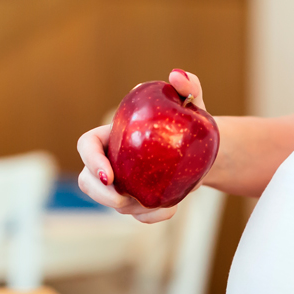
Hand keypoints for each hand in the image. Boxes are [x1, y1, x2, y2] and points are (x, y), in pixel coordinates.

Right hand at [77, 69, 206, 223]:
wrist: (206, 151)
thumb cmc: (191, 121)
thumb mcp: (193, 102)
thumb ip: (188, 85)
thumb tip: (177, 76)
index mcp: (113, 135)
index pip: (87, 146)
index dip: (90, 161)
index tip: (108, 174)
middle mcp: (112, 161)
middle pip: (87, 181)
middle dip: (99, 195)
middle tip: (121, 199)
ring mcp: (124, 184)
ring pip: (112, 203)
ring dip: (131, 207)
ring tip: (158, 201)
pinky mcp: (139, 202)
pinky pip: (138, 217)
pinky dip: (151, 217)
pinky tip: (170, 210)